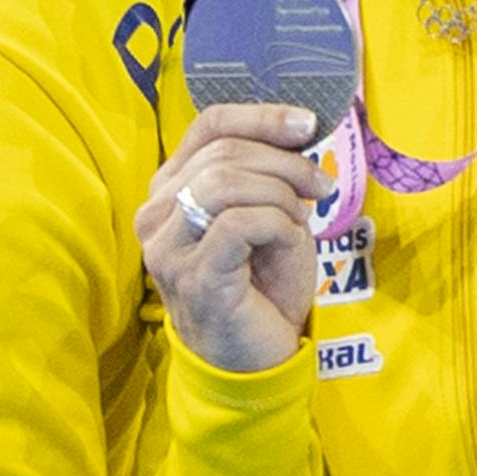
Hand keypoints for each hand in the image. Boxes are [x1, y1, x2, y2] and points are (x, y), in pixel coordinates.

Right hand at [135, 100, 330, 374]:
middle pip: (223, 153)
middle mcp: (156, 213)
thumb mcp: (268, 215)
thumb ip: (267, 174)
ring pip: (226, 182)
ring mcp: (167, 246)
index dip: (261, 116)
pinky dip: (278, 224)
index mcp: (171, 189)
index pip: (208, 126)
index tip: (307, 125)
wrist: (256, 359)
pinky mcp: (191, 275)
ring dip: (281, 194)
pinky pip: (239, 223)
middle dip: (285, 162)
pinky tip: (290, 241)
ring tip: (304, 220)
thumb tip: (297, 131)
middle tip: (321, 186)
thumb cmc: (261, 287)